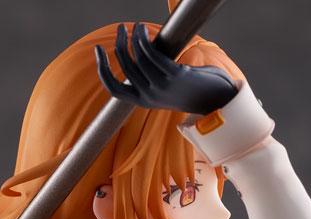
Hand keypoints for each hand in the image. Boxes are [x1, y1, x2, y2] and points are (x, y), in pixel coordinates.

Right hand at [95, 22, 236, 116]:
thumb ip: (149, 78)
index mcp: (142, 101)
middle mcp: (149, 96)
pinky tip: (146, 31)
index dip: (102, 68)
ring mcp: (161, 87)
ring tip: (136, 26)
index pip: (113, 88)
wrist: (212, 99)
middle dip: (119, 44)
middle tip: (121, 29)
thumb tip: (136, 57)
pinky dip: (145, 40)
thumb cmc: (188, 91)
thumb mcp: (163, 89)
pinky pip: (153, 54)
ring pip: (138, 58)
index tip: (98, 49)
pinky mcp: (174, 76)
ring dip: (134, 37)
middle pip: (125, 66)